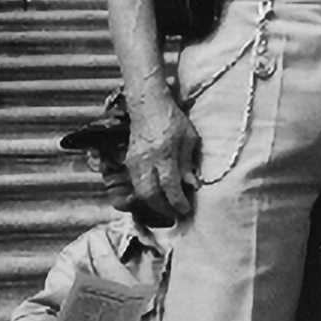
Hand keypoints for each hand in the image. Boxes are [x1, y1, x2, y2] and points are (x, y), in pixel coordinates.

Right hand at [125, 92, 200, 223]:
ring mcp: (134, 161)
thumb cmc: (173, 120)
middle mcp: (146, 160)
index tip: (185, 210)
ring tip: (167, 209)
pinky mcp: (128, 162)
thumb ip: (189, 163)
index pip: (169, 184)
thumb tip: (192, 186)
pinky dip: (145, 195)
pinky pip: (135, 185)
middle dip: (163, 209)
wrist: (147, 106)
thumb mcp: (189, 138)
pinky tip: (156, 197)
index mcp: (164, 152)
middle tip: (175, 215)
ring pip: (139, 192)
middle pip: (150, 194)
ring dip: (153, 205)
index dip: (177, 201)